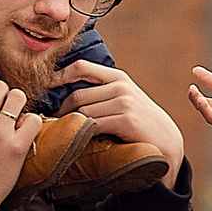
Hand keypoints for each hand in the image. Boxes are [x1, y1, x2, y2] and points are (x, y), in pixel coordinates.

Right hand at [0, 80, 40, 210]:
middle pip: (0, 86)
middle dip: (3, 96)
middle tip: (4, 110)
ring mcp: (1, 133)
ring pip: (18, 97)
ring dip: (19, 106)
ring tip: (16, 119)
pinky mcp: (17, 146)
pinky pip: (34, 120)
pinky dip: (32, 124)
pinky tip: (24, 133)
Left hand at [55, 58, 182, 183]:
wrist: (167, 143)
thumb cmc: (140, 123)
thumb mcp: (124, 99)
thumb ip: (102, 93)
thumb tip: (66, 95)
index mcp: (118, 77)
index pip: (81, 68)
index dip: (59, 76)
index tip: (44, 86)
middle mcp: (121, 86)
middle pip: (77, 95)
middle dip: (61, 110)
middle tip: (50, 122)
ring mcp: (124, 103)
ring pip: (83, 112)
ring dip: (70, 124)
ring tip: (62, 133)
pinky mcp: (125, 120)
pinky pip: (93, 125)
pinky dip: (81, 133)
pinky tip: (77, 140)